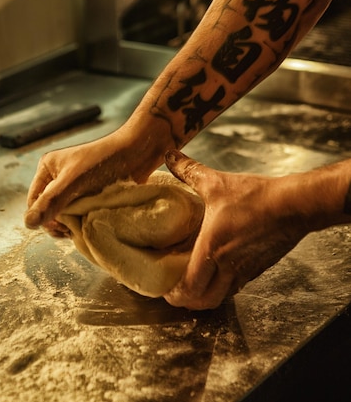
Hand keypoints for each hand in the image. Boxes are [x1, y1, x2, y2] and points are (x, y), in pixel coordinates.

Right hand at [24, 132, 150, 236]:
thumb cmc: (103, 161)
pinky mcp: (88, 195)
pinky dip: (81, 220)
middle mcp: (57, 178)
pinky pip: (78, 213)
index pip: (34, 201)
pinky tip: (89, 223)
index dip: (43, 217)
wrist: (137, 153)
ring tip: (82, 225)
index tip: (61, 225)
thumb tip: (28, 224)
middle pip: (47, 210)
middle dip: (57, 222)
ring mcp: (73, 187)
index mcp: (47, 169)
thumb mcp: (73, 183)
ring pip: (63, 214)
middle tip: (71, 229)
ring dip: (70, 223)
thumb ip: (51, 202)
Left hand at [162, 150, 309, 309]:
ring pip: (222, 296)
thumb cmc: (256, 196)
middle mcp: (228, 266)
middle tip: (175, 291)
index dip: (174, 294)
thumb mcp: (217, 183)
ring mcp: (246, 270)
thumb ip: (190, 171)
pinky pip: (237, 285)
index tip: (162, 288)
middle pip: (205, 301)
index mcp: (212, 250)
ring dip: (205, 296)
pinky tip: (216, 272)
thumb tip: (170, 157)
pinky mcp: (259, 268)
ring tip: (192, 283)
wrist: (296, 204)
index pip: (190, 288)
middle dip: (187, 302)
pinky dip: (222, 286)